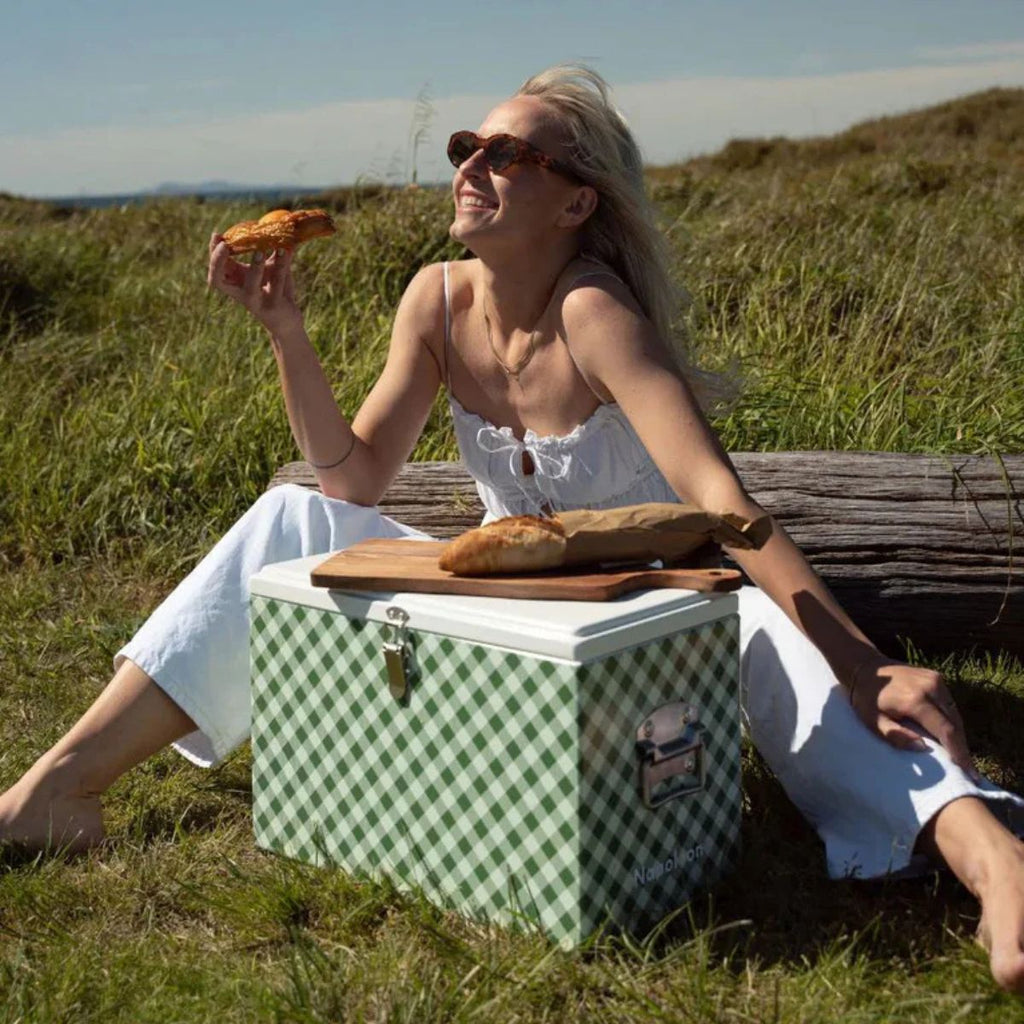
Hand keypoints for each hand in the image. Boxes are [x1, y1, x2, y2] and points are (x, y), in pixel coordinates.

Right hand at [207, 232, 302, 336]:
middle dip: (218, 262)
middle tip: (225, 245)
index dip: (213, 254)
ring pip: (251, 285)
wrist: (287, 320)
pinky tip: (285, 251)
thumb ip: (269, 250)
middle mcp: (239, 293)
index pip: (215, 268)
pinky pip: (276, 284)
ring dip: (255, 266)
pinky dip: (281, 267)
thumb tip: (273, 223)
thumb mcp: (269, 268)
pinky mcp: (273, 306)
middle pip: (218, 280)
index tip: (217, 235)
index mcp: (234, 283)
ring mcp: (255, 302)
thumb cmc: (274, 290)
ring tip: (260, 249)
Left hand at [848, 658, 973, 774]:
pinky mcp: (936, 677)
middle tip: (969, 770)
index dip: (959, 753)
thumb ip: (896, 736)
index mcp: (915, 700)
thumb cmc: (866, 698)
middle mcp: (931, 687)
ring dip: (959, 734)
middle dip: (963, 747)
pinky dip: (952, 720)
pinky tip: (950, 734)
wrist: (865, 667)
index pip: (946, 730)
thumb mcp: (873, 721)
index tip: (970, 773)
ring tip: (961, 756)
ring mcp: (936, 680)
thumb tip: (922, 748)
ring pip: (955, 713)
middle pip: (955, 723)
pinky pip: (949, 703)